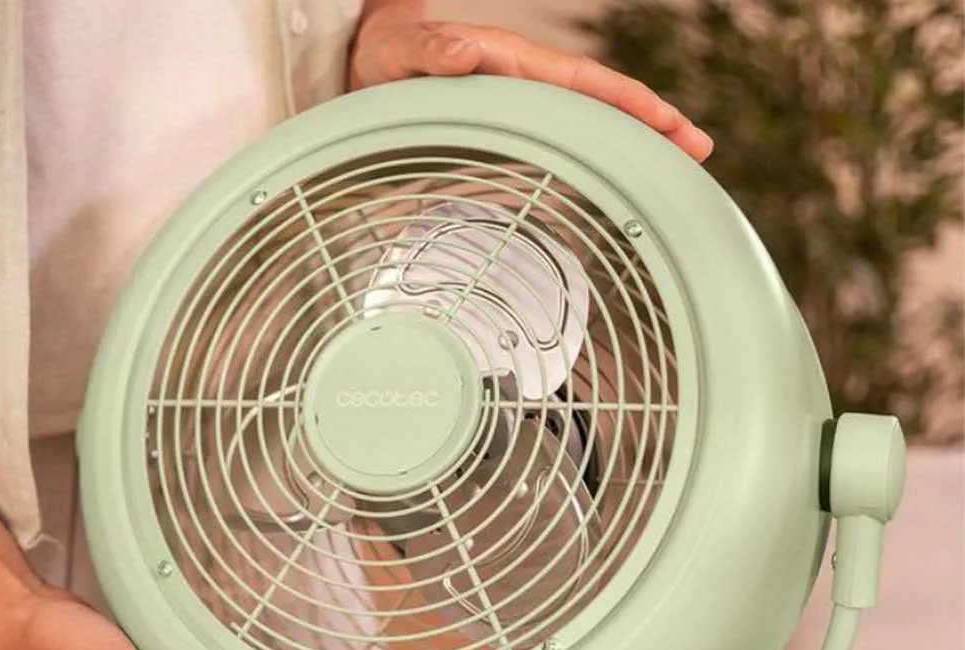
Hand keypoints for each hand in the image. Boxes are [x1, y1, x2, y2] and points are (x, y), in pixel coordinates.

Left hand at [349, 7, 713, 162]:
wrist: (373, 57)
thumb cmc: (388, 56)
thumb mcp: (402, 52)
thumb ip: (431, 52)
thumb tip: (465, 52)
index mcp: (515, 64)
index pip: (586, 83)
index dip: (629, 103)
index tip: (669, 124)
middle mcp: (530, 80)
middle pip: (605, 102)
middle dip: (653, 123)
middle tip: (698, 152)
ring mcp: (526, 100)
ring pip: (592, 120)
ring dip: (634, 141)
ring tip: (675, 166)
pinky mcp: (516, 119)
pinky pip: (567, 134)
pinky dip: (598, 152)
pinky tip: (617, 175)